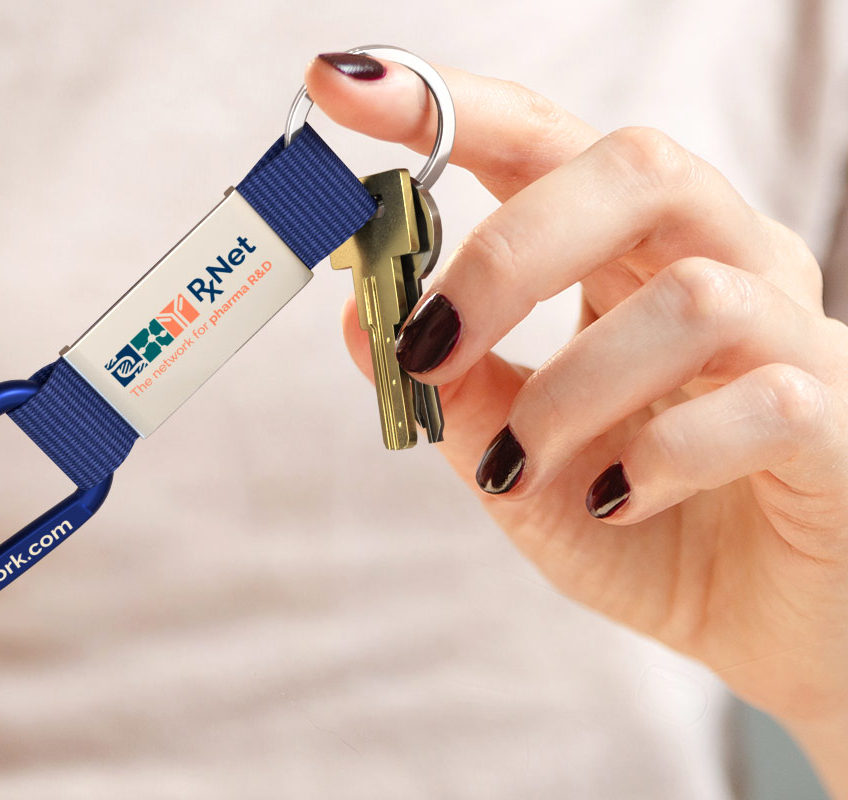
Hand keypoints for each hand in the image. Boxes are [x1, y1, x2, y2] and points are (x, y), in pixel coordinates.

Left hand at [309, 53, 847, 793]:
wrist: (772, 629)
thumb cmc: (649, 527)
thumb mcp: (522, 463)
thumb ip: (453, 393)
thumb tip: (360, 318)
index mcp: (634, 257)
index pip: (544, 144)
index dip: (447, 108)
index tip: (341, 89)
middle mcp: (724, 265)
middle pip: (634, 167)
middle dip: (507, 253)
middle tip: (429, 343)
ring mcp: (795, 334)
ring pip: (690, 295)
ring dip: (571, 392)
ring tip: (524, 467)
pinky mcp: (842, 416)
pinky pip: (761, 399)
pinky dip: (662, 459)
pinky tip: (623, 500)